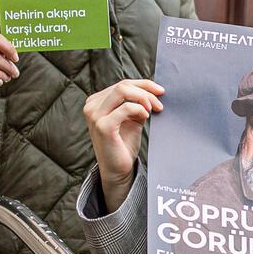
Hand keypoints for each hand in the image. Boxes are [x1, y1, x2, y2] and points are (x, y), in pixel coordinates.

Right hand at [81, 79, 163, 208]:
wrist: (118, 170)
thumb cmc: (123, 145)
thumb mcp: (131, 119)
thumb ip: (136, 103)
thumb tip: (154, 91)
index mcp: (96, 102)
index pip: (122, 84)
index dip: (144, 85)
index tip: (160, 91)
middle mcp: (92, 106)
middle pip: (123, 85)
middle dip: (146, 91)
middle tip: (159, 104)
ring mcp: (95, 116)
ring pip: (122, 91)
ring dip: (143, 98)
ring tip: (153, 110)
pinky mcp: (103, 126)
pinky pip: (125, 108)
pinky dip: (139, 110)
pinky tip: (145, 117)